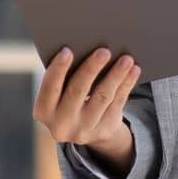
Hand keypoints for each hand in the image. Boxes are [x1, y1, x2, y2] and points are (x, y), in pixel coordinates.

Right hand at [32, 47, 139, 170]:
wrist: (81, 128)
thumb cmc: (65, 95)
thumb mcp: (57, 92)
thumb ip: (63, 76)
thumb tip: (83, 48)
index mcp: (43, 111)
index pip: (50, 88)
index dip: (58, 69)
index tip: (68, 50)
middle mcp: (61, 124)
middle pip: (77, 91)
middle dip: (91, 69)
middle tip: (104, 51)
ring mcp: (84, 130)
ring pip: (102, 97)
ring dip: (115, 76)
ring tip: (126, 59)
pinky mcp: (104, 130)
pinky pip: (117, 104)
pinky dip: (126, 84)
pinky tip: (133, 70)